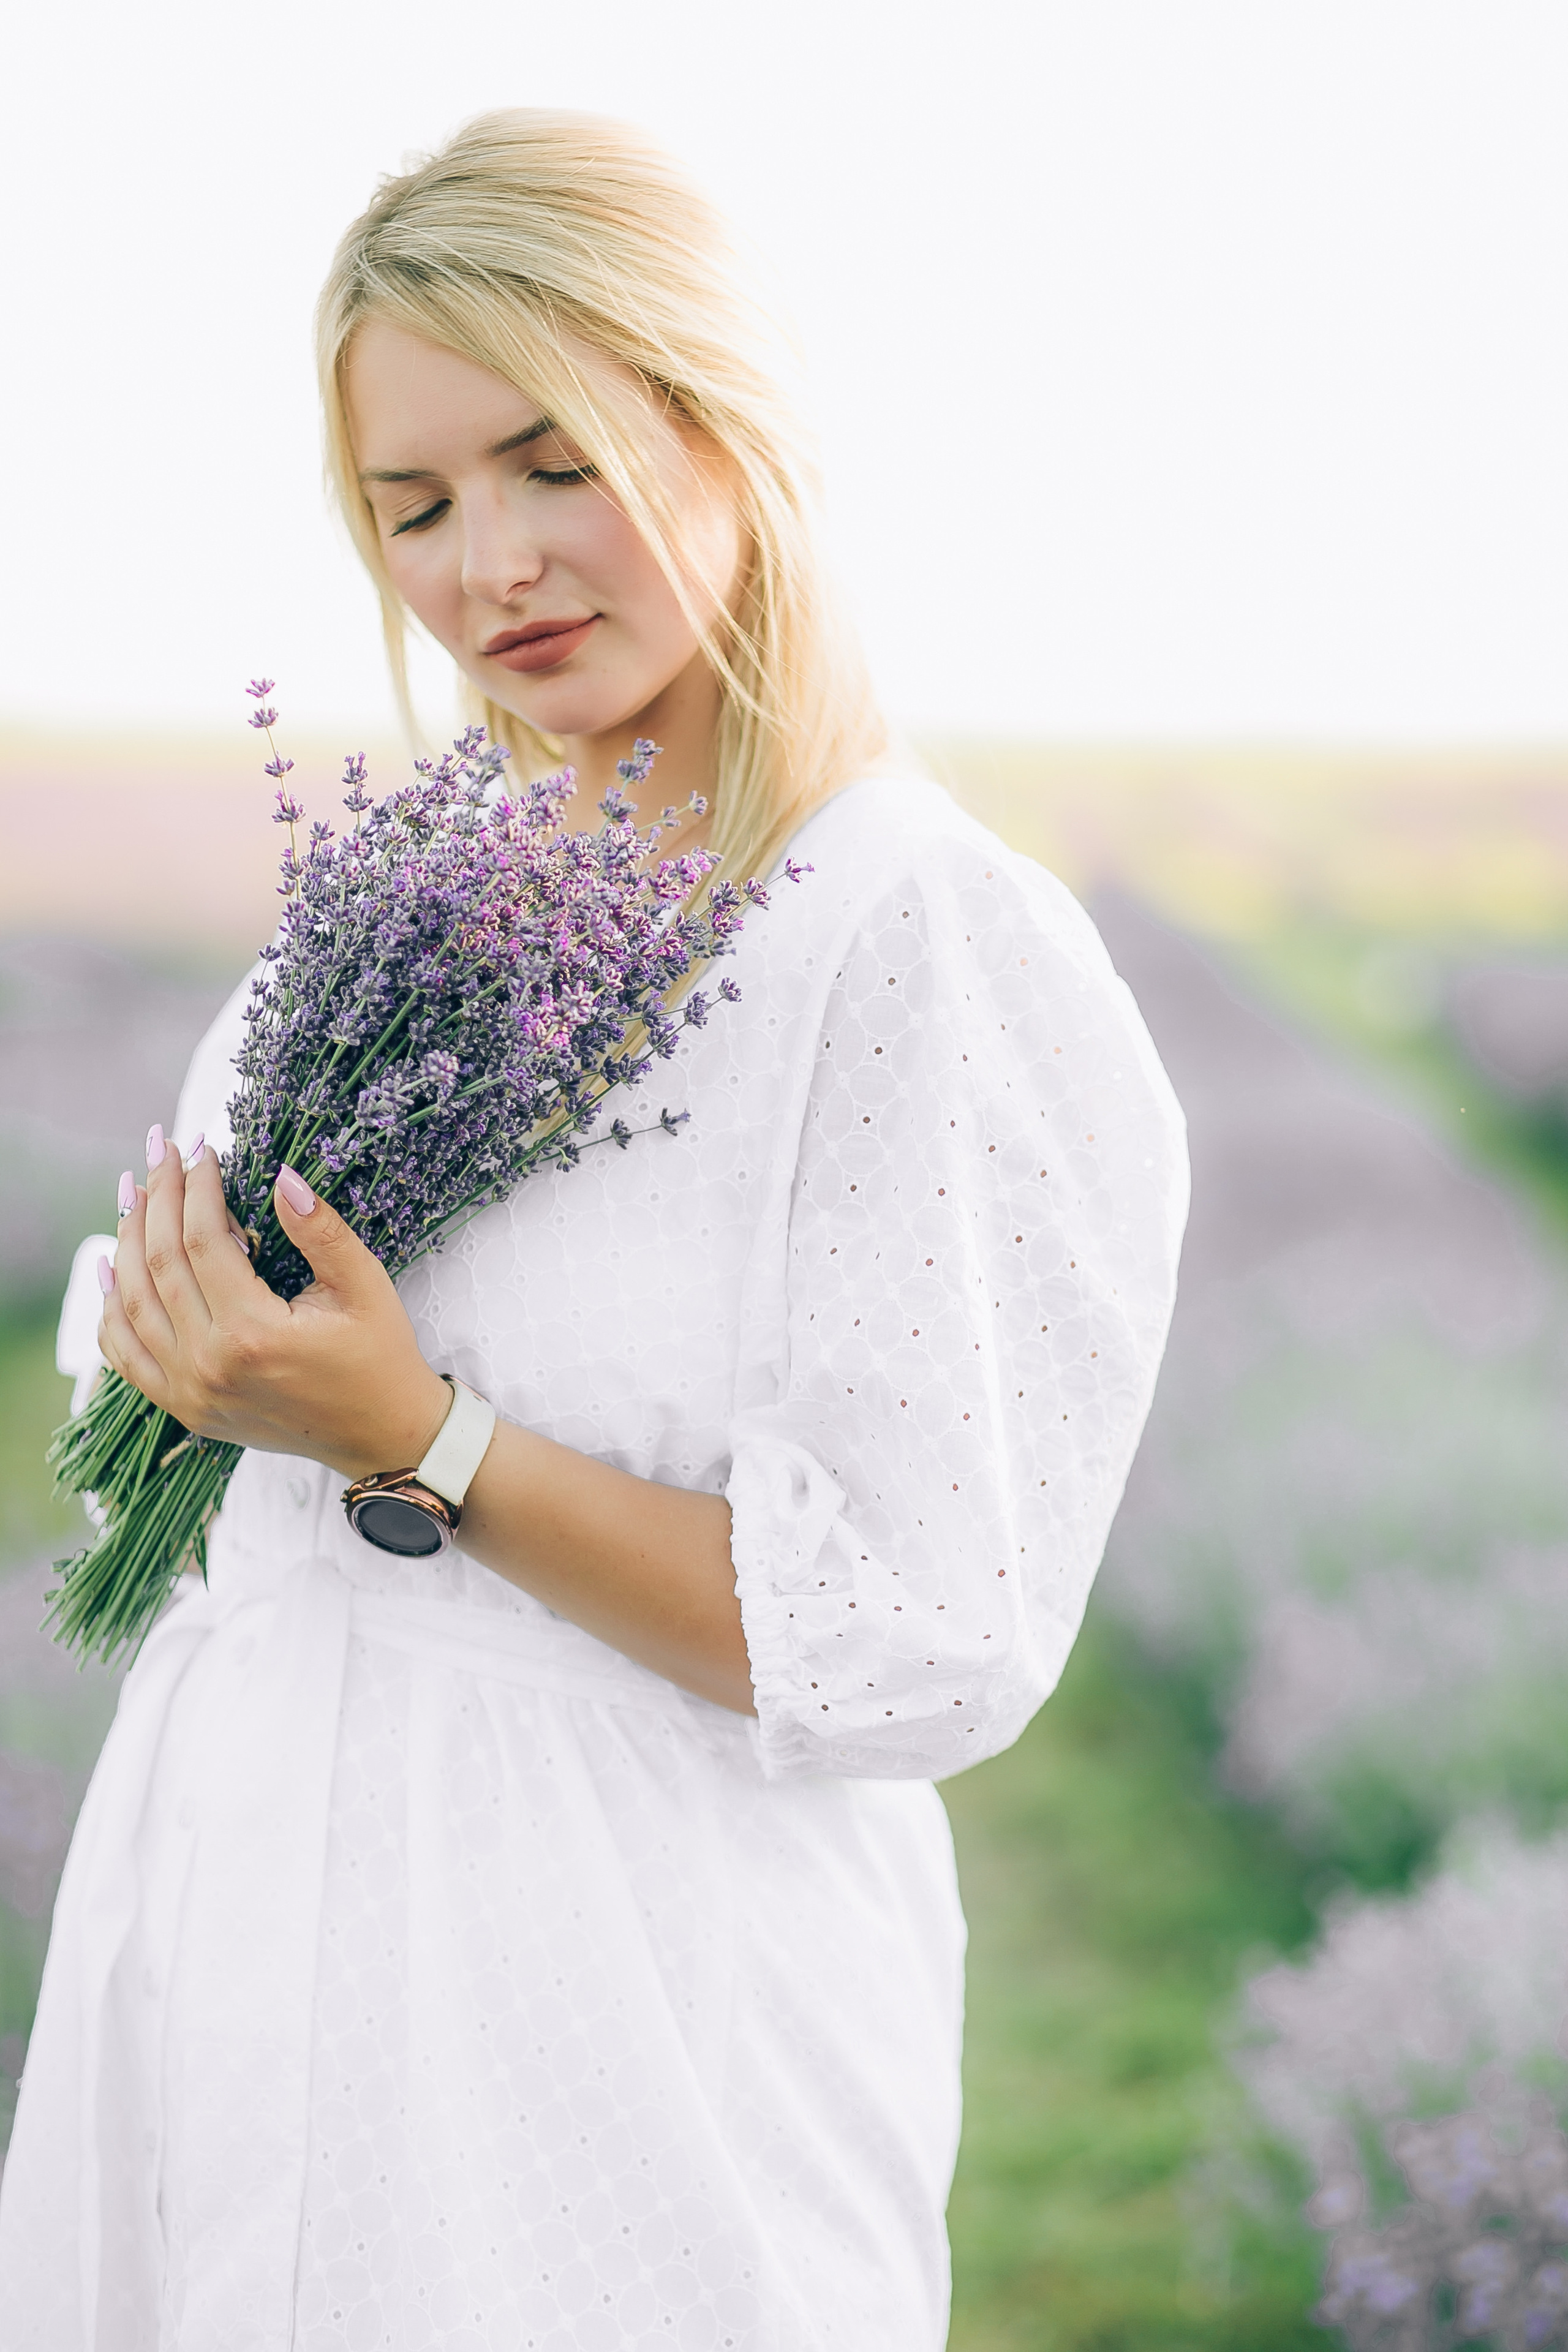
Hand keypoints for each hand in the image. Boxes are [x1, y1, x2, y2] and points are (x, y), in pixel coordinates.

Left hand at [98, 1130, 451, 1480]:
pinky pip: (126, 1355)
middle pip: (159, 1265)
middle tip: (159, 1153)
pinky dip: (111, 1311)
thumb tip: (282, 1178)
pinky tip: (110, 1271)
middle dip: (156, 1199)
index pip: (203, 1241)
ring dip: (126, 1243)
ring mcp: (190, 1392)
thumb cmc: (379, 1357)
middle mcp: (210, 1366)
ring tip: (134, 1195)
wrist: (381, 1435)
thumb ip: (321, 1231)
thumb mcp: (365, 1287)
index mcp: (253, 1334)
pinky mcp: (186, 1408)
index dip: (197, 1188)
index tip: (201, 1149)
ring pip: (133, 1305)